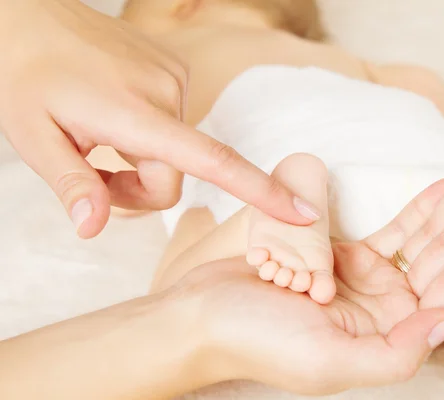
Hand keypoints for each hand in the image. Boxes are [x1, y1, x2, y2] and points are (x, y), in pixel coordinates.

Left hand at [0, 0, 314, 238]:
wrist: (29, 16)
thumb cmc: (24, 72)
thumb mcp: (33, 137)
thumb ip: (73, 185)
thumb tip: (95, 228)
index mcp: (136, 113)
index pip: (213, 160)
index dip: (259, 190)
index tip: (298, 211)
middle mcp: (167, 94)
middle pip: (177, 176)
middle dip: (139, 190)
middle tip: (94, 178)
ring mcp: (173, 80)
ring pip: (178, 153)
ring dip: (144, 162)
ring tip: (101, 140)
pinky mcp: (172, 74)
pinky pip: (175, 127)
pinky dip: (151, 137)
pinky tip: (118, 116)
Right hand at [168, 144, 443, 395]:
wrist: (203, 317)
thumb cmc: (257, 343)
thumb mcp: (327, 360)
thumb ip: (394, 353)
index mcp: (394, 337)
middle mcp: (391, 312)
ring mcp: (372, 285)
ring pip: (429, 238)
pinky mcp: (349, 261)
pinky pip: (396, 230)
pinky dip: (422, 206)